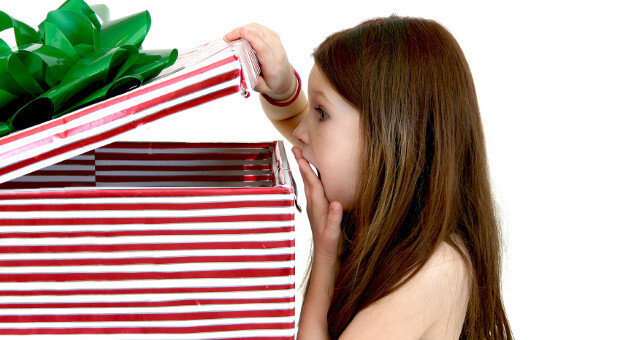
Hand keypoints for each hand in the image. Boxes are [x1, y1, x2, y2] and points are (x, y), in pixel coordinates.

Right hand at [224, 23, 296, 101]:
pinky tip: (241, 32)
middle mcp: (277, 53)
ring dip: (244, 29)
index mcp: (274, 66)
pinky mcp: (275, 38)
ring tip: (231, 35)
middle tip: (227, 37)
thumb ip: (255, 84)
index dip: (252, 38)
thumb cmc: (273, 84)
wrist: (286, 80)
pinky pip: (261, 28)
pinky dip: (250, 28)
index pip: (263, 48)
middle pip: (260, 36)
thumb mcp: (264, 89)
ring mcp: (277, 43)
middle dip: (242, 32)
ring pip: (261, 30)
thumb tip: (244, 75)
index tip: (242, 32)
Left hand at [292, 146, 342, 260]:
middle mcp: (313, 204)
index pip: (312, 184)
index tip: (300, 156)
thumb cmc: (329, 243)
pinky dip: (310, 178)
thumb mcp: (333, 232)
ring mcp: (314, 206)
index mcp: (318, 206)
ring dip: (304, 169)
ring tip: (300, 157)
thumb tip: (336, 203)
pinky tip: (311, 176)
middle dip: (300, 164)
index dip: (306, 169)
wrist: (324, 254)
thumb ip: (335, 218)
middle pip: (306, 180)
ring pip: (308, 183)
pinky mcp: (316, 208)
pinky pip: (312, 189)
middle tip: (295, 148)